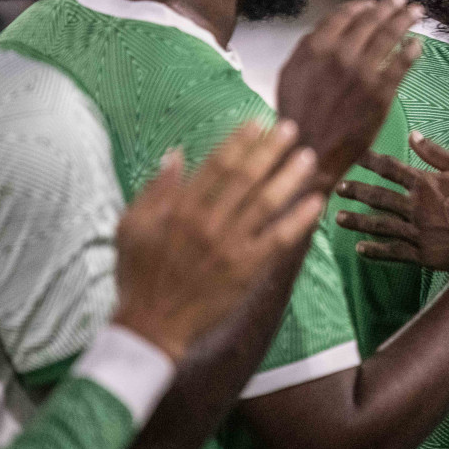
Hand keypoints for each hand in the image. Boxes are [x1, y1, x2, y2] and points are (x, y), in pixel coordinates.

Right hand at [113, 121, 322, 361]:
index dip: (240, 142)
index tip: (258, 122)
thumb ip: (155, 189)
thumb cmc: (139, 274)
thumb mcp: (132, 226)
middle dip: (270, 150)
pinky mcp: (246, 271)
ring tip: (307, 157)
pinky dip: (299, 220)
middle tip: (290, 129)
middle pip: (246, 178)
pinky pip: (279, 239)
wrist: (151, 326)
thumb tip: (175, 154)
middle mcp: (207, 224)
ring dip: (289, 177)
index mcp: (179, 210)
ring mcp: (229, 248)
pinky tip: (316, 202)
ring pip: (266, 203)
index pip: (216, 166)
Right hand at [276, 0, 423, 188]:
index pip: (343, 16)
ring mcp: (362, 72)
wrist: (311, 151)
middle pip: (370, 21)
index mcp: (315, 48)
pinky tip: (417, 44)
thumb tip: (321, 33)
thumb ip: (306, 51)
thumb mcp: (289, 76)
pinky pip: (401, 64)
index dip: (361, 6)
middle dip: (389, 6)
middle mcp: (340, 55)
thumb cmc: (297, 116)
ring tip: (416, 12)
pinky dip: (411, 50)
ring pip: (389, 36)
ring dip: (405, 19)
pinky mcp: (381, 92)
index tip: (372, 4)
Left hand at [334, 130, 448, 269]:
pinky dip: (375, 250)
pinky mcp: (422, 254)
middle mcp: (416, 206)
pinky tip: (360, 249)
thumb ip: (437, 153)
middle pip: (378, 196)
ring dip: (357, 221)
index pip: (391, 168)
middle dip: (356, 191)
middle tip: (337, 188)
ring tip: (338, 218)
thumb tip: (414, 135)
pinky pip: (393, 251)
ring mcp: (417, 231)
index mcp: (426, 183)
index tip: (354, 156)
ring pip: (379, 224)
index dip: (371, 161)